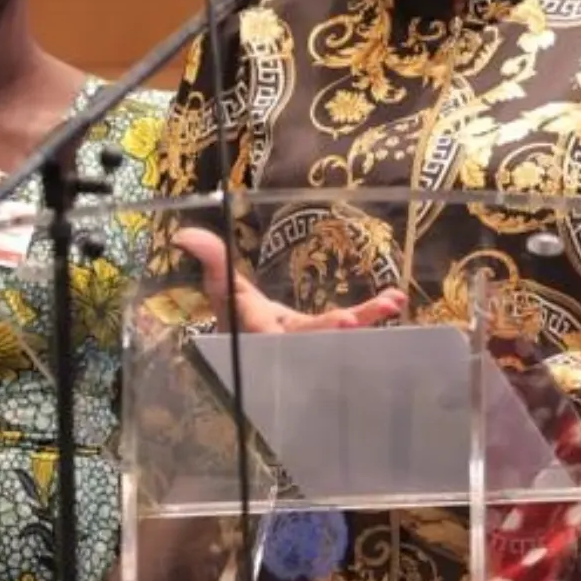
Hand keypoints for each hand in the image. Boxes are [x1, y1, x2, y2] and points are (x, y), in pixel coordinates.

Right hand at [171, 228, 405, 333]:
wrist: (257, 343)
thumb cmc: (237, 316)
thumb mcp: (224, 289)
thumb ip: (212, 261)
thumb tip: (185, 234)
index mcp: (259, 333)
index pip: (273, 334)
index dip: (299, 335)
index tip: (335, 323)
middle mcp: (288, 345)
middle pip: (311, 340)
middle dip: (331, 331)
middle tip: (353, 321)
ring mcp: (312, 345)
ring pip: (339, 338)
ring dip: (366, 318)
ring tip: (391, 302)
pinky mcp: (330, 340)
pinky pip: (353, 329)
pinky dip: (373, 314)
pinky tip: (395, 300)